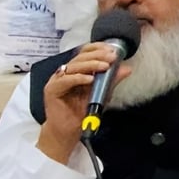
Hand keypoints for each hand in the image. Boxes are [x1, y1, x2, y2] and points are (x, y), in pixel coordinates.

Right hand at [37, 43, 130, 163]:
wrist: (69, 131)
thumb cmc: (82, 111)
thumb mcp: (102, 93)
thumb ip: (112, 80)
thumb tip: (126, 69)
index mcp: (77, 70)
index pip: (85, 52)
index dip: (98, 48)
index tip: (112, 50)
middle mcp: (66, 72)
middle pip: (80, 57)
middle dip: (98, 55)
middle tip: (112, 57)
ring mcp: (58, 80)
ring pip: (74, 66)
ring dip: (91, 64)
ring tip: (104, 66)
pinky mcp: (51, 90)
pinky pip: (65, 80)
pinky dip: (78, 78)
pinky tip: (90, 79)